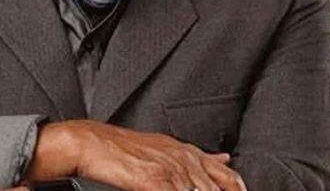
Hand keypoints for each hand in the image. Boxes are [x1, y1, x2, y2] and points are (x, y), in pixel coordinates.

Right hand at [23, 120, 246, 190]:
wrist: (93, 143)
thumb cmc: (125, 148)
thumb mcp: (167, 147)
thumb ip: (198, 157)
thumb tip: (225, 160)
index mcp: (189, 153)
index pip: (229, 179)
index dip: (237, 190)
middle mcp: (184, 160)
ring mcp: (171, 170)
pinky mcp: (155, 180)